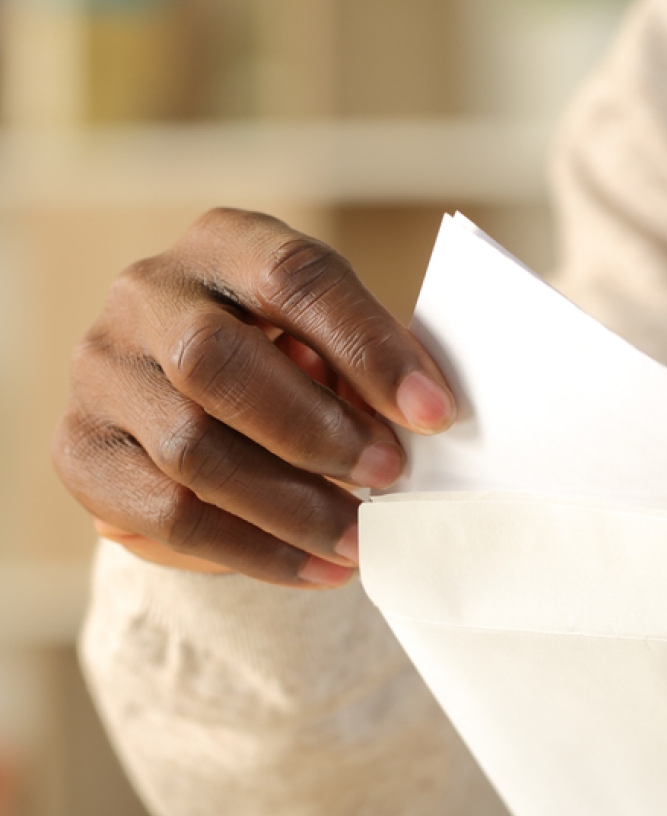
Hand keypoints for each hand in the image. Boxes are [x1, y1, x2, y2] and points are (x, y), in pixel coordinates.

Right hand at [53, 208, 455, 587]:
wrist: (195, 407)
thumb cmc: (291, 364)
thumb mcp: (333, 343)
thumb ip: (368, 369)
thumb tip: (424, 420)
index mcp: (226, 245)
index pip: (293, 276)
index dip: (368, 348)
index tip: (434, 413)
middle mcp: (147, 295)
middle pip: (215, 360)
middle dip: (315, 430)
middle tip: (388, 476)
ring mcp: (101, 372)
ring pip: (190, 448)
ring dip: (292, 506)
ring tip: (359, 540)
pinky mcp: (83, 452)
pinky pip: (168, 514)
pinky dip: (255, 551)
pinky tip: (317, 569)